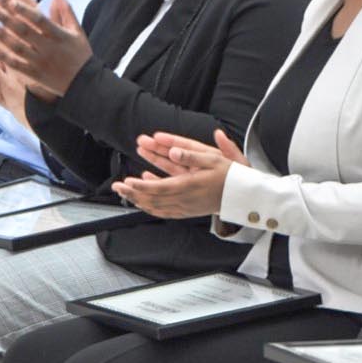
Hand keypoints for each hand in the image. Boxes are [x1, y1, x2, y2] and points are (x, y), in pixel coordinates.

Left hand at [0, 0, 90, 99]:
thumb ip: (66, 11)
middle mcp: (48, 48)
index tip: (12, 1)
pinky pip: (17, 65)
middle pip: (24, 32)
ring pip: (17, 48)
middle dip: (8, 19)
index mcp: (59, 36)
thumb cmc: (81, 55)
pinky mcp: (35, 74)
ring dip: (2, 36)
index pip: (40, 20)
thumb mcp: (77, 31)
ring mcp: (40, 62)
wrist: (85, 84)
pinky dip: (5, 57)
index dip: (25, 11)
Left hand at [111, 130, 243, 218]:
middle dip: (133, 193)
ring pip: (157, 207)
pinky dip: (151, 207)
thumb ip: (192, 154)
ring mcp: (186, 208)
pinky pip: (165, 212)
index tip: (126, 181)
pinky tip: (144, 201)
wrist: (244, 196)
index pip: (158, 188)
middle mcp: (185, 199)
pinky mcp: (188, 211)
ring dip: (139, 200)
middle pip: (153, 199)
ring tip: (124, 192)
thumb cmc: (231, 175)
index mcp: (189, 186)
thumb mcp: (214, 158)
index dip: (140, 186)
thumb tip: (174, 150)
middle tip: (117, 186)